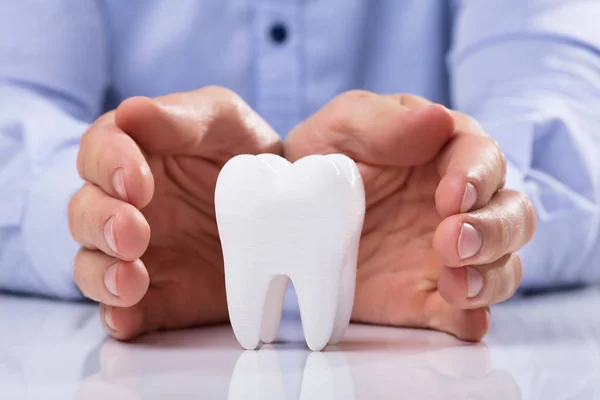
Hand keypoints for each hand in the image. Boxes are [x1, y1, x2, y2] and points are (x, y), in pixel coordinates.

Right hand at [69, 86, 281, 338]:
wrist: (285, 210)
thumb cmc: (246, 152)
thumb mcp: (224, 121)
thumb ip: (181, 118)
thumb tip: (130, 112)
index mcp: (134, 155)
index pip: (99, 153)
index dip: (109, 165)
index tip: (137, 182)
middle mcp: (125, 205)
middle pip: (86, 213)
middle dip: (103, 222)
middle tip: (134, 232)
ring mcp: (137, 254)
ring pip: (92, 265)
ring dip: (102, 273)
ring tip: (131, 280)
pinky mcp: (156, 295)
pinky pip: (124, 310)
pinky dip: (118, 316)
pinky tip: (127, 316)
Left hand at [285, 91, 535, 340]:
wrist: (290, 212)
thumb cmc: (323, 156)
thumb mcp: (343, 128)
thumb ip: (386, 123)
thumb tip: (437, 119)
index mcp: (446, 154)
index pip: (484, 160)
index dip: (478, 178)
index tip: (451, 196)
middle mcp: (461, 207)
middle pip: (512, 216)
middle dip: (493, 230)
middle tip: (451, 241)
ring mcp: (448, 255)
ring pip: (502, 266)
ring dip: (490, 277)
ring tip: (456, 285)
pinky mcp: (428, 296)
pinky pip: (464, 313)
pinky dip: (471, 318)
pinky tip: (463, 318)